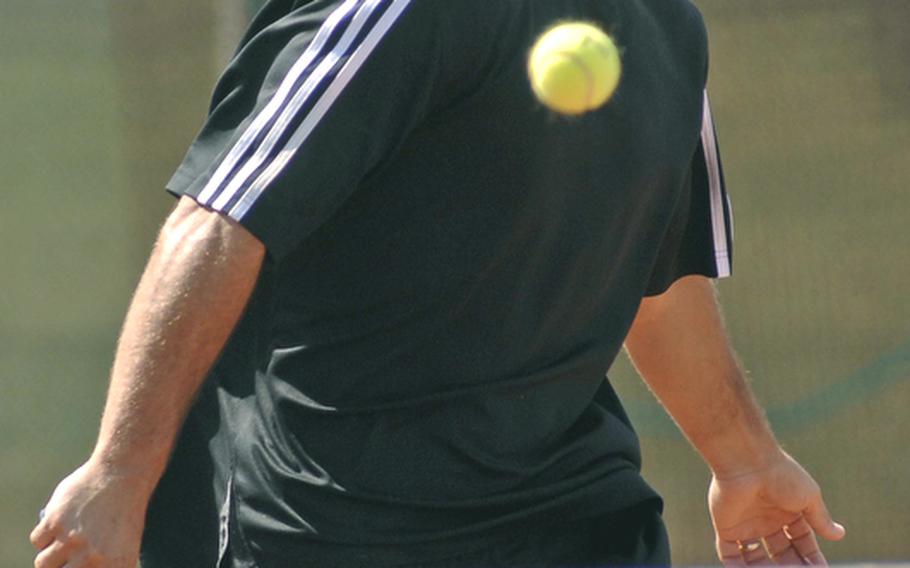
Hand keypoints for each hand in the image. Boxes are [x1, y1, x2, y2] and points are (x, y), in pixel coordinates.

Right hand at [30, 460, 152, 567]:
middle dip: (61, 566)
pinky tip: (57, 525)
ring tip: (62, 543)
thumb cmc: (124, 511)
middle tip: (66, 556)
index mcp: (114, 566)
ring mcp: (71, 540)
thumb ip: (106, 564)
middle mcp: (90, 558)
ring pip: (43, 563)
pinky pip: (38, 540)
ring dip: (50, 555)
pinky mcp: (55, 522)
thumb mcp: (125, 545)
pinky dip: (44, 535)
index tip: (72, 562)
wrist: (122, 475)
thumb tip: (86, 567)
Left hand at [709, 451, 844, 565]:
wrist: (748, 463)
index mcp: (787, 512)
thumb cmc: (781, 475)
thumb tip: (839, 534)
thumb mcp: (808, 497)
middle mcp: (766, 520)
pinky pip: (730, 555)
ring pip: (757, 558)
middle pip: (781, 553)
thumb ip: (820, 519)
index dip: (811, 558)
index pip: (802, 542)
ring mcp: (746, 525)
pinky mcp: (726, 528)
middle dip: (791, 567)